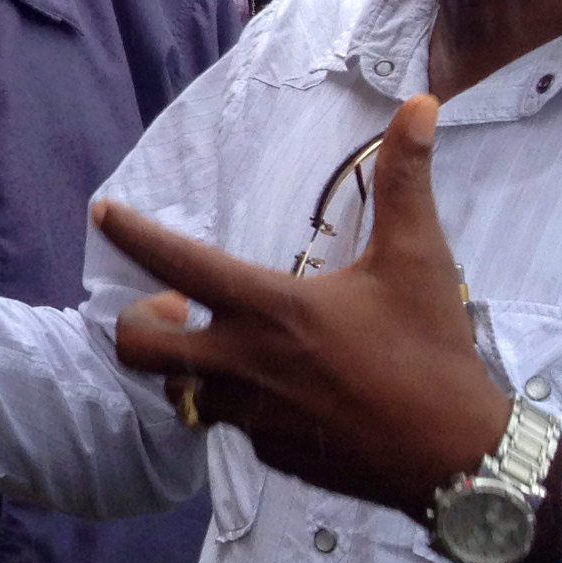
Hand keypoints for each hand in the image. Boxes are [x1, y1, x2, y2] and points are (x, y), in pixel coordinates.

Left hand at [99, 96, 512, 519]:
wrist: (459, 457)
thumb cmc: (433, 351)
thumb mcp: (418, 258)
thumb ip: (405, 180)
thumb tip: (421, 104)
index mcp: (270, 308)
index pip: (175, 263)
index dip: (130, 233)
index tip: (103, 211)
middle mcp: (244, 364)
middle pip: (138, 348)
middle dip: (138, 324)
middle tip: (169, 308)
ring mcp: (252, 417)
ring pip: (180, 391)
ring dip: (187, 367)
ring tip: (222, 346)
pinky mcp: (269, 455)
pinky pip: (230, 424)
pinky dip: (239, 403)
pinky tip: (280, 391)